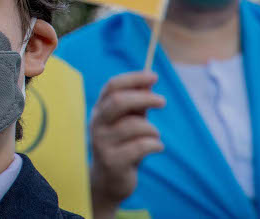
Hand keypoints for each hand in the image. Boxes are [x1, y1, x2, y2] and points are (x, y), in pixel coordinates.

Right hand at [89, 71, 165, 218]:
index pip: (112, 86)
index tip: (154, 77)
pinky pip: (141, 147)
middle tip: (163, 101)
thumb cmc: (123, 146)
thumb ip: (136, 105)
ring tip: (155, 136)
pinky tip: (156, 148)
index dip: (133, 78)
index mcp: (100, 110)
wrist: (109, 182)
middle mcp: (97, 124)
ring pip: (134, 126)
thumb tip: (149, 82)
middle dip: (144, 98)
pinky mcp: (113, 161)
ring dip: (152, 129)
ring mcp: (102, 143)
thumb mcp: (128, 123)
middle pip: (118, 101)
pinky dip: (155, 145)